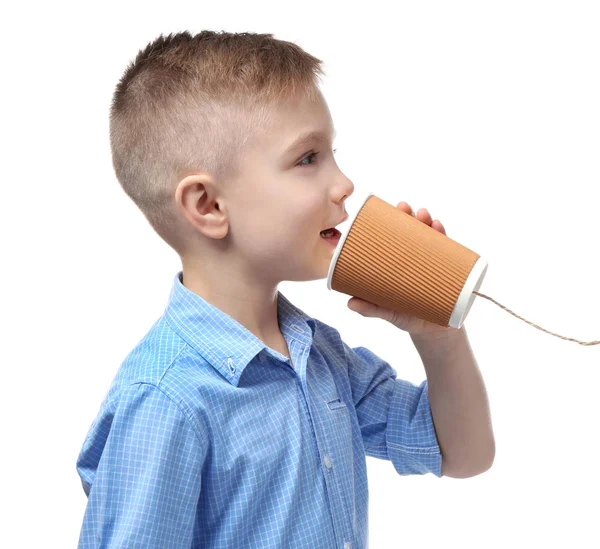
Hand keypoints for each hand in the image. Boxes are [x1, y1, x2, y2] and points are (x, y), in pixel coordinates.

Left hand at [347, 202, 455, 336]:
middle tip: (404, 208)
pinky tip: (438, 227)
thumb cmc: (405, 317)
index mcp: (395, 264)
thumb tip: (350, 302)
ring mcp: (429, 262)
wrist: (434, 331)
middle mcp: (411, 259)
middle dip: (408, 217)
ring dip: (426, 222)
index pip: (390, 240)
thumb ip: (371, 309)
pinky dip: (443, 236)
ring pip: (428, 237)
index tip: (384, 213)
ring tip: (424, 215)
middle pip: (410, 232)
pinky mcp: (447, 269)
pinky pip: (446, 249)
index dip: (388, 224)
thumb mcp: (387, 312)